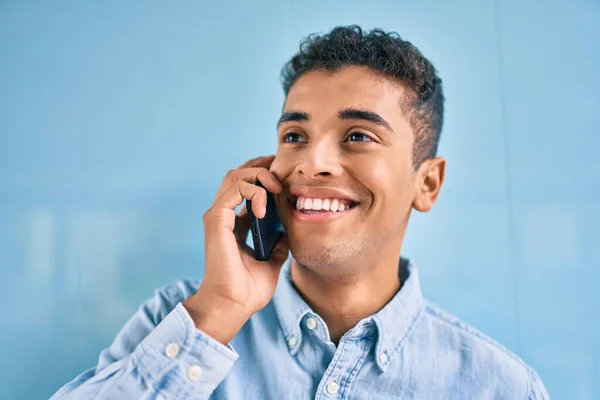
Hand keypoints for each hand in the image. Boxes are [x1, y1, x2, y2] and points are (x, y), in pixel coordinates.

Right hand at [183, 156, 288, 342]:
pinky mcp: (216, 220)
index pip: (246, 187)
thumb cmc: (248, 290)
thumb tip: (288, 232)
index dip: (263, 176)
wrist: (233, 305)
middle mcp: (224, 216)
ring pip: (234, 176)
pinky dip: (252, 191)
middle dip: (261, 167)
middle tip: (280, 175)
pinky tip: (264, 207)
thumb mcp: (271, 262)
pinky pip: (234, 190)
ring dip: (258, 175)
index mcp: (234, 224)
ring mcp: (218, 217)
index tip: (284, 177)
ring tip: (275, 187)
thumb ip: (278, 245)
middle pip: (238, 175)